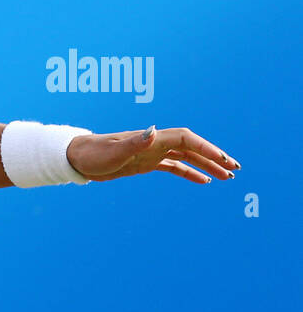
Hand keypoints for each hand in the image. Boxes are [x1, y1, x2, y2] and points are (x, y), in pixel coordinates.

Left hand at [66, 126, 240, 183]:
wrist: (75, 157)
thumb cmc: (91, 154)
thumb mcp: (111, 152)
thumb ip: (134, 143)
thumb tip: (152, 130)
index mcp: (150, 139)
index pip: (186, 139)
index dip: (206, 148)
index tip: (223, 160)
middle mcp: (154, 143)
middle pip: (192, 147)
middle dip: (214, 156)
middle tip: (236, 169)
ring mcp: (151, 153)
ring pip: (186, 158)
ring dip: (207, 165)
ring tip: (227, 177)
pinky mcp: (145, 164)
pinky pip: (173, 167)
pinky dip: (190, 172)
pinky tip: (204, 181)